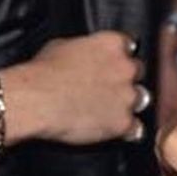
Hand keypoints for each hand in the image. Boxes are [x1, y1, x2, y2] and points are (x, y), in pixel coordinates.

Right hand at [3, 31, 151, 145]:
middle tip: (109, 88)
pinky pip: (136, 129)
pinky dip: (128, 131)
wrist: (35, 100)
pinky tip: (117, 131)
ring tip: (112, 109)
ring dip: (129, 103)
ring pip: (141, 98)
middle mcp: (126, 68)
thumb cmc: (42, 73)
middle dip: (126, 79)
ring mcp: (127, 96)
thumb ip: (85, 48)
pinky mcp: (122, 122)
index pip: (130, 46)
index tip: (113, 64)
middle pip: (139, 72)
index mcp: (113, 44)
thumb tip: (84, 53)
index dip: (120, 57)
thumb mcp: (63, 45)